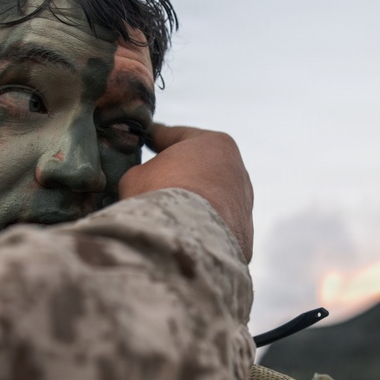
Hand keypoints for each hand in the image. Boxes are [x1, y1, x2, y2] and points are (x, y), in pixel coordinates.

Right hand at [119, 123, 253, 260]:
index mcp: (215, 145)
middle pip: (202, 170)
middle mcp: (237, 173)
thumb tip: (146, 187)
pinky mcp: (242, 240)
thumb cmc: (160, 197)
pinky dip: (199, 234)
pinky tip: (180, 240)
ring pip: (212, 204)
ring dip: (191, 208)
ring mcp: (243, 208)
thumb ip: (143, 174)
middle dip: (180, 176)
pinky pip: (214, 233)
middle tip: (155, 181)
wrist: (184, 242)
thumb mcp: (136, 176)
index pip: (181, 136)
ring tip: (165, 218)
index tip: (151, 137)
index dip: (160, 138)